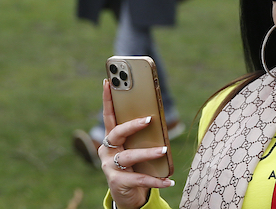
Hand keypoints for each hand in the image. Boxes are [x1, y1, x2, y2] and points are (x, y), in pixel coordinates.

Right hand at [100, 80, 175, 207]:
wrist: (127, 194)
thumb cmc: (134, 165)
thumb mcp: (136, 148)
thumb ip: (141, 135)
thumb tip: (156, 117)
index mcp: (111, 139)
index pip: (109, 116)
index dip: (107, 99)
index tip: (108, 81)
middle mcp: (107, 151)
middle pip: (117, 134)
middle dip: (132, 125)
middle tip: (148, 119)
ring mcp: (109, 166)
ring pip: (129, 156)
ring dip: (148, 152)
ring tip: (163, 149)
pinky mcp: (117, 182)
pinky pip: (139, 179)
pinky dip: (156, 180)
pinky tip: (169, 181)